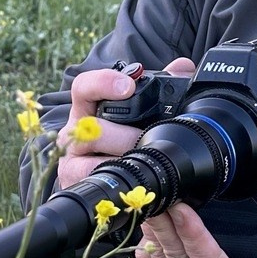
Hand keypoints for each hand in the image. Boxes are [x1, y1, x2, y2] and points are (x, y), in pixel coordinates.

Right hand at [52, 56, 194, 188]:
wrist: (103, 175)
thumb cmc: (120, 137)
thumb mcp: (138, 112)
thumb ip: (161, 86)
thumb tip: (183, 67)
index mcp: (88, 108)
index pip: (85, 88)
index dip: (103, 83)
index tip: (127, 86)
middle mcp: (75, 132)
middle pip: (93, 130)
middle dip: (127, 137)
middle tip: (149, 140)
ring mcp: (72, 160)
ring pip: (93, 161)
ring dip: (123, 164)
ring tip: (145, 167)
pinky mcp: (75, 184)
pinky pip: (96, 187)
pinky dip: (121, 188)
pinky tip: (141, 190)